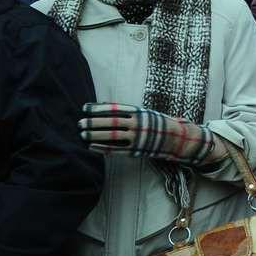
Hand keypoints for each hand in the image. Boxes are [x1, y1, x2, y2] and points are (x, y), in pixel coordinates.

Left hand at [78, 102, 217, 164]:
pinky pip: (115, 149)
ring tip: (83, 134)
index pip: (114, 109)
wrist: (175, 138)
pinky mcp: (136, 150)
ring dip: (95, 135)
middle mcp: (138, 124)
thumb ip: (126, 111)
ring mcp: (137, 137)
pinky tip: (91, 146)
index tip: (85, 108)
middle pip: (111, 122)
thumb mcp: (144, 113)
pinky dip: (102, 148)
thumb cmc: (155, 123)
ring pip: (112, 136)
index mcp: (139, 112)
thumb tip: (104, 105)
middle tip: (80, 122)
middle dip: (94, 122)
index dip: (98, 108)